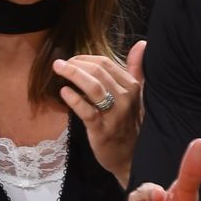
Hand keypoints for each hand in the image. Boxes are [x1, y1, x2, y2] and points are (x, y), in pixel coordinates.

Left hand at [53, 40, 144, 186]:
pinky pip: (86, 110)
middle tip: (60, 64)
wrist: (130, 157)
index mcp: (132, 87)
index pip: (106, 63)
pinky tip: (63, 91)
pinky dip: (73, 99)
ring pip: (93, 87)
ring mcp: (114, 115)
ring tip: (58, 69)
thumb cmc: (129, 124)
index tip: (72, 60)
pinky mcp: (102, 130)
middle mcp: (126, 98)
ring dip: (73, 74)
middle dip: (76, 64)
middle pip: (98, 72)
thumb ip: (136, 68)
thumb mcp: (136, 95)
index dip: (86, 58)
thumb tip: (141, 44)